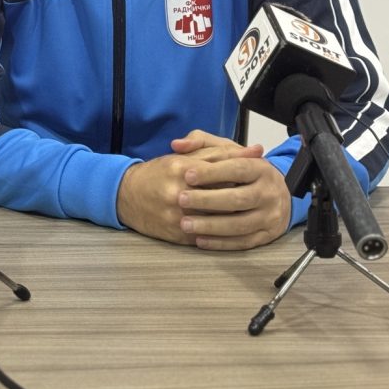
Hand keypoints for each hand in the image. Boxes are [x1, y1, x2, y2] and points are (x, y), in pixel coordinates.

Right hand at [116, 131, 266, 246]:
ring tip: (251, 214)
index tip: (263, 175)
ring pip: (218, 220)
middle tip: (261, 198)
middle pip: (224, 197)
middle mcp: (179, 192)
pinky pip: (207, 236)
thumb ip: (221, 152)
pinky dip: (222, 234)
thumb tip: (256, 151)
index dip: (245, 174)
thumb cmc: (158, 173)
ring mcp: (177, 215)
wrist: (126, 195)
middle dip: (244, 197)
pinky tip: (233, 230)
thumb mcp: (185, 156)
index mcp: (182, 168)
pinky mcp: (177, 234)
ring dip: (237, 218)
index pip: (224, 171)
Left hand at [176, 133, 290, 250]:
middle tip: (181, 199)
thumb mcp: (226, 150)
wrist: (276, 194)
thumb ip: (201, 142)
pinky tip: (199, 240)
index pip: (237, 169)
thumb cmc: (242, 170)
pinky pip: (243, 242)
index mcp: (260, 168)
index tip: (187, 174)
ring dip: (211, 226)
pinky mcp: (267, 236)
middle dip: (208, 200)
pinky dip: (221, 243)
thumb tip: (177, 144)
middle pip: (238, 198)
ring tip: (185, 224)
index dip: (212, 172)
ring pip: (240, 224)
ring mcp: (269, 216)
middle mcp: (268, 192)